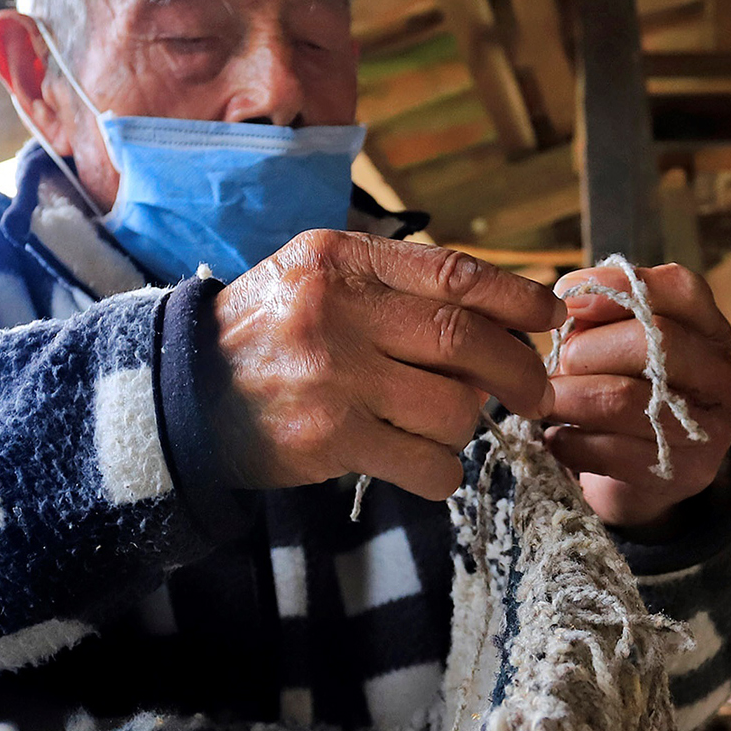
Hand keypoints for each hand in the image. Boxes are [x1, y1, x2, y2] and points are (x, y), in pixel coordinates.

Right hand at [209, 231, 565, 496]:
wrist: (177, 393)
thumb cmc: (270, 332)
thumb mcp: (319, 278)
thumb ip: (397, 285)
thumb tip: (502, 317)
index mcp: (342, 259)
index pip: (454, 274)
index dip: (517, 298)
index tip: (552, 317)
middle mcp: (338, 310)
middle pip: (467, 342)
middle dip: (519, 373)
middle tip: (537, 395)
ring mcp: (333, 377)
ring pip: (454, 409)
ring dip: (469, 425)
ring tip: (446, 424)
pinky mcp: (329, 439)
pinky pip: (426, 464)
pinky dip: (443, 471)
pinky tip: (426, 464)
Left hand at [545, 263, 730, 528]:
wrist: (646, 468)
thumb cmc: (625, 387)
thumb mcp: (614, 343)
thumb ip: (596, 316)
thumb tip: (566, 299)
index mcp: (710, 329)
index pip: (680, 288)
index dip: (618, 287)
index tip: (564, 298)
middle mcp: (723, 375)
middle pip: (658, 339)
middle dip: (590, 349)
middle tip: (557, 364)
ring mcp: (712, 427)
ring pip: (629, 399)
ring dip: (572, 399)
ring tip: (546, 401)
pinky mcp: (689, 472)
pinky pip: (618, 452)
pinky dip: (574, 443)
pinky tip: (558, 439)